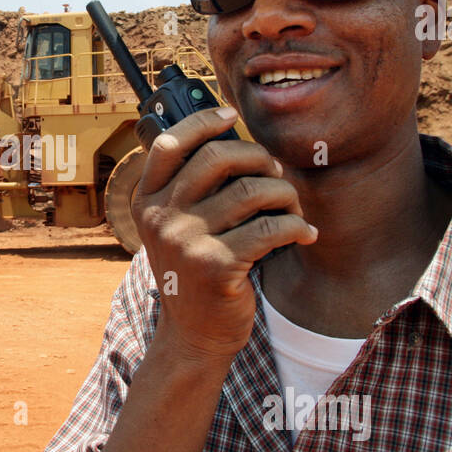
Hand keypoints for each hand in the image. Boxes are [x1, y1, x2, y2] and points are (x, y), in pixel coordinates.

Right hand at [133, 107, 317, 362]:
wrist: (194, 335)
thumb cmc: (195, 272)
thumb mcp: (175, 228)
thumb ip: (190, 189)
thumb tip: (233, 139)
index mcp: (146, 201)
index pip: (171, 143)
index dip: (204, 122)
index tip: (232, 116)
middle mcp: (160, 217)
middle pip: (218, 158)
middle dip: (258, 158)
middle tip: (275, 174)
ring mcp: (185, 241)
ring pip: (252, 191)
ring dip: (285, 195)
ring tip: (293, 209)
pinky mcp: (216, 266)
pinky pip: (270, 228)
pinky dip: (297, 227)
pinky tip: (305, 234)